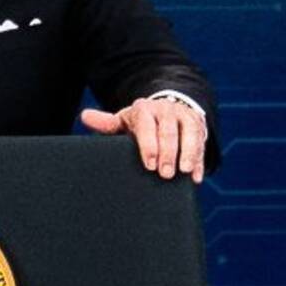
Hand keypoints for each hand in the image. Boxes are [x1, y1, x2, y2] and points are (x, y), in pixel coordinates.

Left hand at [81, 97, 206, 183]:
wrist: (166, 108)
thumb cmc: (141, 123)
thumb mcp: (124, 121)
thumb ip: (107, 123)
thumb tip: (84, 116)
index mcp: (144, 110)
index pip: (147, 125)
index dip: (149, 145)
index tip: (149, 164)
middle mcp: (165, 110)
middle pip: (169, 131)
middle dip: (168, 153)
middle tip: (165, 174)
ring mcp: (183, 116)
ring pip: (189, 133)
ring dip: (188, 153)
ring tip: (185, 172)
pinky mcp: (198, 125)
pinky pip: (202, 142)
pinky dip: (200, 160)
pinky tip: (196, 176)